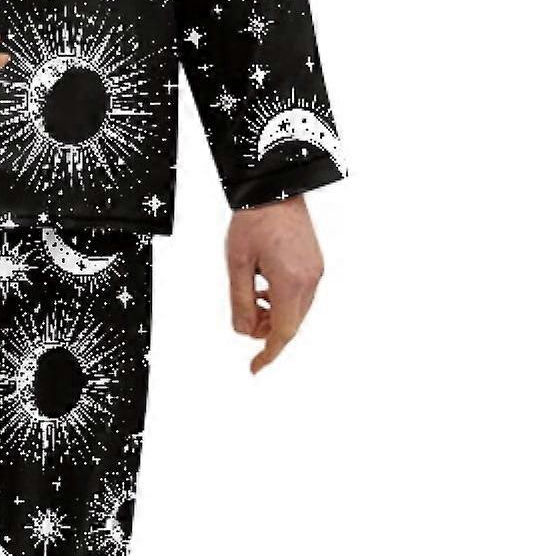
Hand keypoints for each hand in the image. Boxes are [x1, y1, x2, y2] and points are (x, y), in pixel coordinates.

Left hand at [226, 195, 323, 374]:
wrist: (275, 187)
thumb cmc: (254, 220)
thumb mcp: (238, 263)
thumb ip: (241, 301)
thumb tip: (244, 332)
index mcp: (291, 281)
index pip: (283, 332)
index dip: (269, 353)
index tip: (255, 367)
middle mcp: (310, 279)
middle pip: (292, 323)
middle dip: (268, 331)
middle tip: (246, 321)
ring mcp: (317, 271)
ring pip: (298, 310)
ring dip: (276, 315)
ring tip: (253, 299)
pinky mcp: (316, 263)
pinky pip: (302, 294)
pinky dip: (284, 300)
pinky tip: (265, 287)